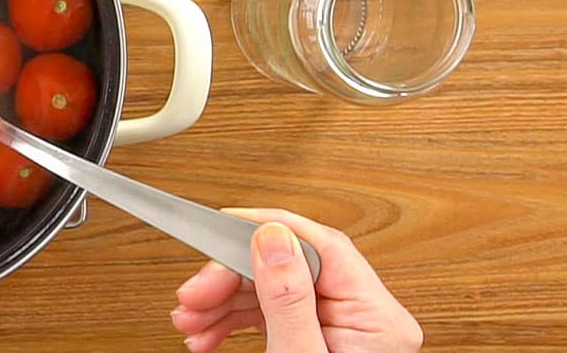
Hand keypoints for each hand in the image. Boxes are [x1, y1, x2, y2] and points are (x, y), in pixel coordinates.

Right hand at [171, 208, 421, 351]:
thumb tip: (273, 237)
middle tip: (192, 294)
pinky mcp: (319, 346)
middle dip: (232, 279)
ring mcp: (342, 334)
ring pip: (275, 293)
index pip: (322, 246)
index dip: (269, 228)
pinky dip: (235, 323)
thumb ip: (288, 299)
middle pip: (290, 269)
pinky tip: (207, 336)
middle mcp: (365, 320)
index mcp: (377, 318)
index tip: (224, 226)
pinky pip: (274, 317)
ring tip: (190, 321)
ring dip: (225, 302)